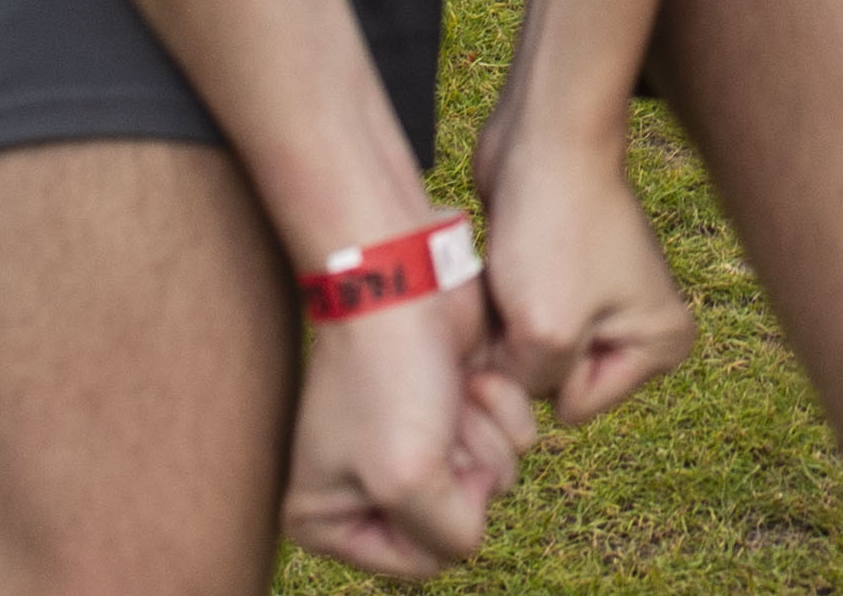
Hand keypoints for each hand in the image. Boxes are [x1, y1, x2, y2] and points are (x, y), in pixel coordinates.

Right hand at [284, 286, 530, 579]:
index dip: (442, 516)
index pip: (421, 560)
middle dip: (468, 466)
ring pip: (496, 475)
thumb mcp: (408, 480)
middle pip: (464, 517)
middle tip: (437, 420)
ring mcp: (418, 443)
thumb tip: (473, 524)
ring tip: (452, 393)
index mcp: (329, 517)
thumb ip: (447, 534)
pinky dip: (504, 405)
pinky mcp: (457, 406)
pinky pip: (513, 436)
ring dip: (487, 432)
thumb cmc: (390, 377)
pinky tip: (474, 374)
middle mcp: (371, 485)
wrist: (407, 281)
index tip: (420, 462)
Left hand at [468, 130, 694, 433]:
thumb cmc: (557, 227)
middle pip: (551, 381)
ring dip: (502, 328)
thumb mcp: (547, 333)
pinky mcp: (561, 273)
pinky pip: (518, 316)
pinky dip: (499, 303)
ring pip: (527, 348)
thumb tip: (502, 391)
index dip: (536, 374)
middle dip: (517, 352)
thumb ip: (529, 387)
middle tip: (511, 301)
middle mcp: (636, 324)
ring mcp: (598, 297)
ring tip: (505, 282)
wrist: (545, 137)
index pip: (573, 406)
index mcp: (659, 345)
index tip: (529, 322)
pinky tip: (498, 269)